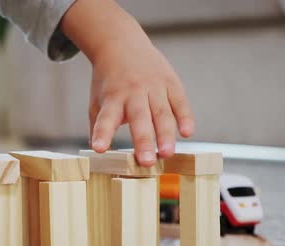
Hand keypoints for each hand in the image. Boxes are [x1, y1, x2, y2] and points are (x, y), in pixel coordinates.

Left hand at [88, 36, 193, 165]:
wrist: (121, 44)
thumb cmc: (108, 82)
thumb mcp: (96, 102)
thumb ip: (98, 128)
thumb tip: (98, 157)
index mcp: (112, 99)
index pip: (106, 119)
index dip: (103, 134)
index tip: (99, 149)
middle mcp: (132, 92)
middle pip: (139, 119)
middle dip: (143, 140)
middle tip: (146, 162)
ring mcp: (153, 87)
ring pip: (161, 113)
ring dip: (166, 134)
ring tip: (167, 154)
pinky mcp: (170, 82)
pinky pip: (179, 102)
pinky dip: (185, 117)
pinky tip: (187, 133)